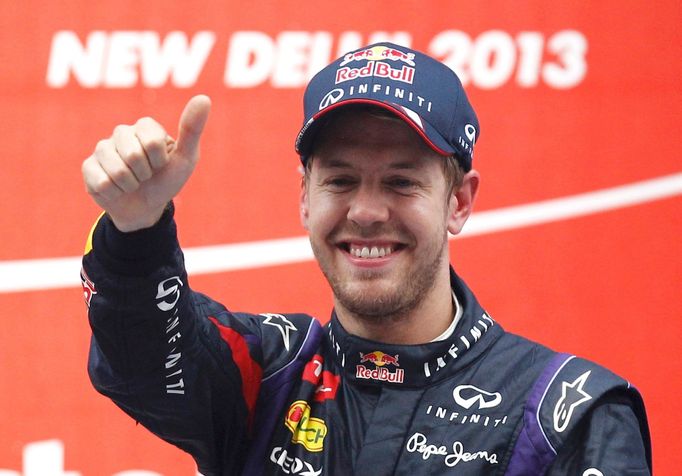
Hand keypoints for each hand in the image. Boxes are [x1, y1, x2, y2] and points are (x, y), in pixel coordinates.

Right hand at [82, 95, 210, 231]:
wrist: (146, 208)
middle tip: (147, 176)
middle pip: (133, 156)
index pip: (152, 141)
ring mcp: (102, 149)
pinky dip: (115, 193)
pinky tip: (117, 189)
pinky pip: (102, 182)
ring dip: (131, 185)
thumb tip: (204, 98)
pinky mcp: (88, 167)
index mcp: (145, 126)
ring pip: (117, 171)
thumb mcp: (186, 158)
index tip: (161, 164)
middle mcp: (121, 132)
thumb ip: (192, 129)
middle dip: (145, 174)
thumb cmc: (167, 180)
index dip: (160, 160)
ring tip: (133, 183)